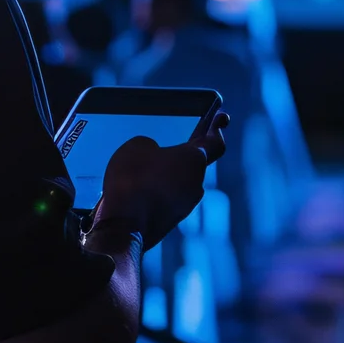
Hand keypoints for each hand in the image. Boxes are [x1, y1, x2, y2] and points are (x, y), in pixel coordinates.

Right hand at [92, 111, 227, 245]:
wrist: (122, 224)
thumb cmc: (132, 179)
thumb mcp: (137, 146)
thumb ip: (152, 147)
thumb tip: (155, 158)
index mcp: (194, 160)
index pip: (215, 142)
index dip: (217, 129)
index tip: (221, 118)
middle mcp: (196, 183)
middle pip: (195, 164)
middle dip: (182, 155)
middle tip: (168, 147)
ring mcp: (185, 205)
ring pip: (180, 183)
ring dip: (168, 175)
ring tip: (143, 170)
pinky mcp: (171, 220)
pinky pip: (168, 199)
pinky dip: (158, 192)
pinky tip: (138, 190)